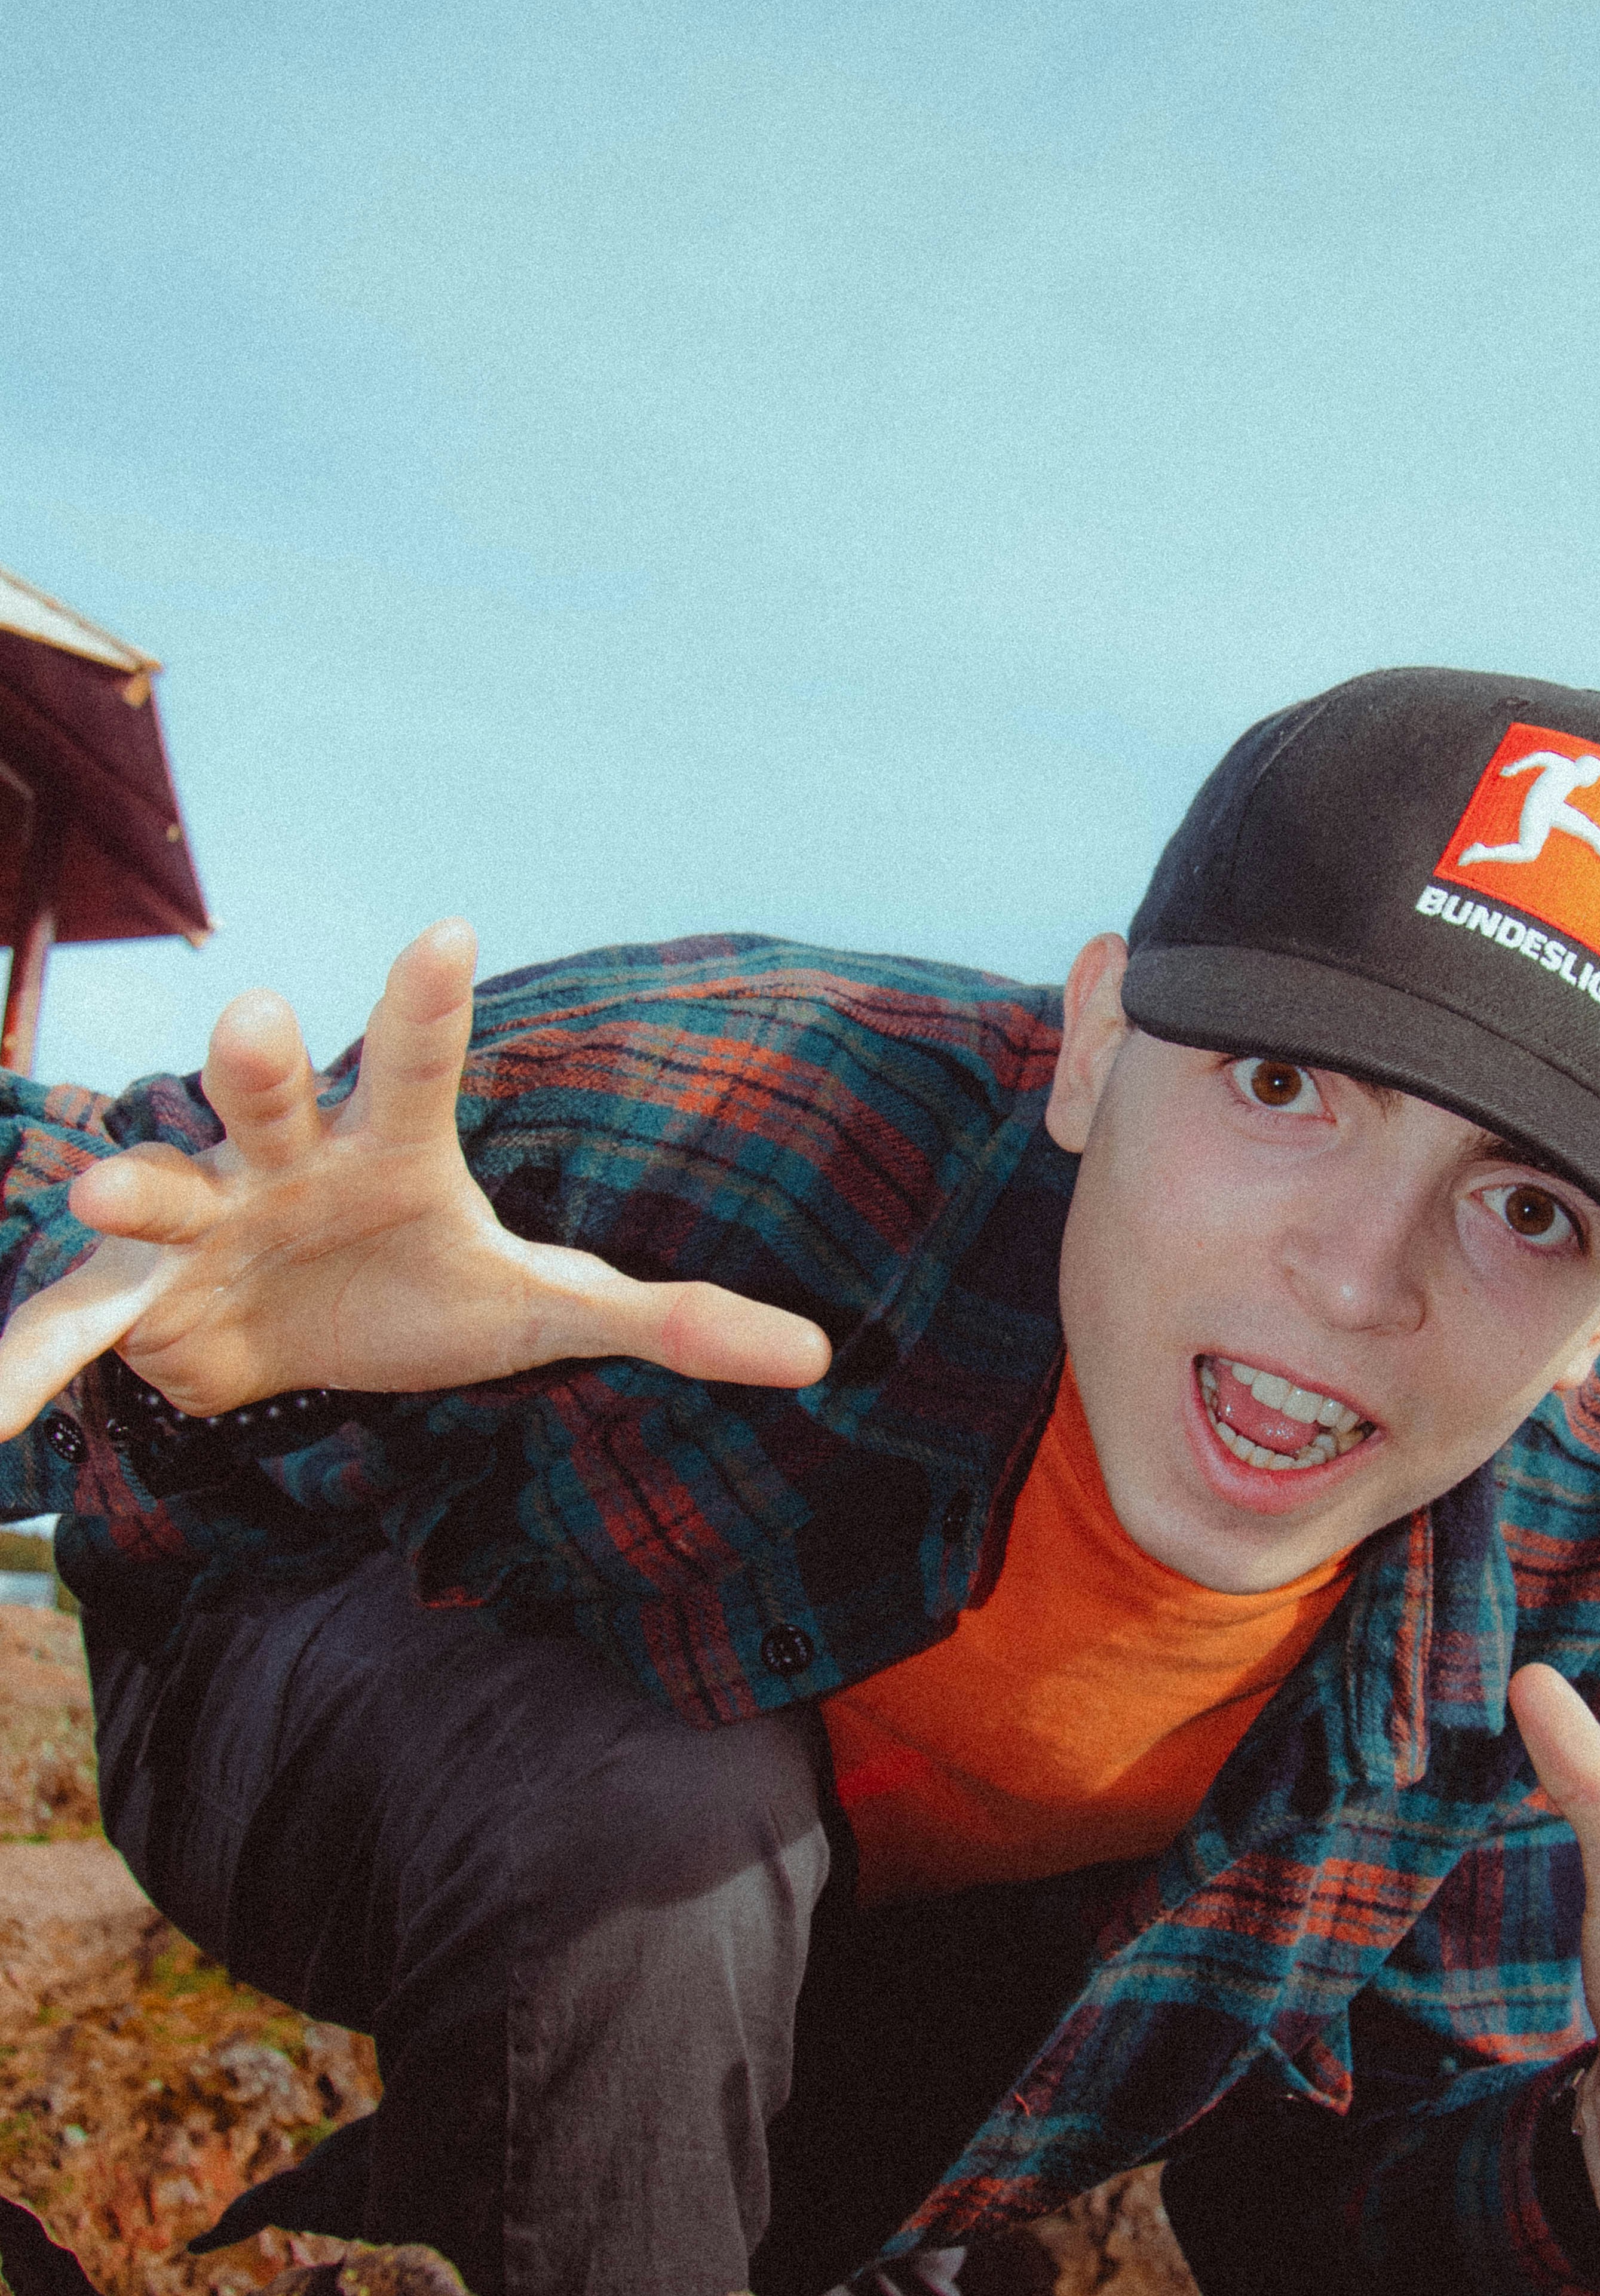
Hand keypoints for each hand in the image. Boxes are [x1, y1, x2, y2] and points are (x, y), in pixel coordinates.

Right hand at [0, 921, 832, 1438]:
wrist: (289, 1349)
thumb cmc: (415, 1297)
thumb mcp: (541, 1313)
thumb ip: (668, 1321)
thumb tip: (824, 1357)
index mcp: (389, 1150)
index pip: (421, 1064)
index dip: (430, 1002)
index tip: (450, 929)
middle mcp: (285, 1161)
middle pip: (272, 1097)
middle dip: (255, 1060)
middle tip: (257, 1017)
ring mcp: (201, 1226)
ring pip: (165, 1189)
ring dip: (136, 1186)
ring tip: (98, 1185)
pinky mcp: (136, 1305)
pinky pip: (74, 1333)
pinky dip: (25, 1365)